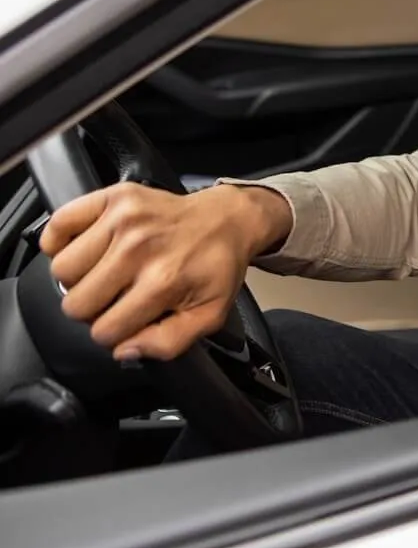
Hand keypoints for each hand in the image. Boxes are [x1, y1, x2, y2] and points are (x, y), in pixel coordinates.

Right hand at [38, 183, 290, 359]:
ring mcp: (123, 219)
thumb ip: (168, 343)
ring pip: (62, 269)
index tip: (127, 319)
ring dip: (79, 277)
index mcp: (162, 280)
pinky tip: (87, 249)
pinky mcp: (113, 197)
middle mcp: (138, 248)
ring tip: (106, 272)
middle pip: (76, 302)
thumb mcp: (208, 314)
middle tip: (115, 296)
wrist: (227, 220)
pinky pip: (59, 224)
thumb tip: (123, 351)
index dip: (114, 333)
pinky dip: (62, 240)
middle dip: (93, 308)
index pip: (104, 330)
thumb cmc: (216, 267)